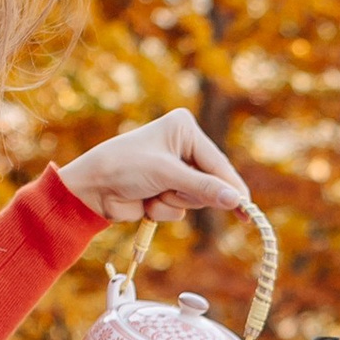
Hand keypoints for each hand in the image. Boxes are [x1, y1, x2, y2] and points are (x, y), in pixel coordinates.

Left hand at [58, 111, 247, 226]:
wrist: (91, 188)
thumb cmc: (124, 166)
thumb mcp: (167, 173)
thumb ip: (203, 187)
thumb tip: (236, 200)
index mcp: (184, 129)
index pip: (218, 163)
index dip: (232, 188)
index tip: (248, 210)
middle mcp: (182, 147)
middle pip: (210, 183)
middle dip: (191, 193)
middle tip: (171, 191)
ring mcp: (174, 171)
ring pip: (195, 200)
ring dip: (173, 201)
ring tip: (152, 191)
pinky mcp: (164, 191)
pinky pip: (178, 209)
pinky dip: (162, 210)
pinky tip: (145, 200)